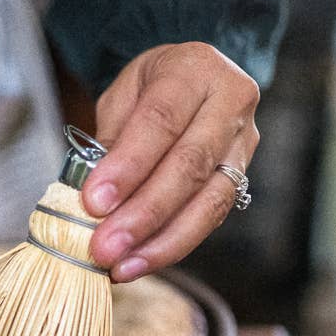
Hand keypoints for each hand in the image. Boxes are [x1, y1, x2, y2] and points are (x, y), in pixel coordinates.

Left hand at [80, 42, 259, 281]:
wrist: (192, 80)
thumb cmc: (150, 88)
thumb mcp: (121, 96)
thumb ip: (110, 140)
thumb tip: (92, 200)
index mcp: (195, 70)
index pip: (161, 121)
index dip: (127, 165)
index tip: (93, 202)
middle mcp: (231, 103)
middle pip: (189, 166)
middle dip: (143, 213)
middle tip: (104, 247)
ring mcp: (243, 144)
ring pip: (208, 201)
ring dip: (161, 242)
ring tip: (121, 266)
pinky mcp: (242, 179)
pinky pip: (210, 219)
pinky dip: (173, 245)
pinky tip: (140, 262)